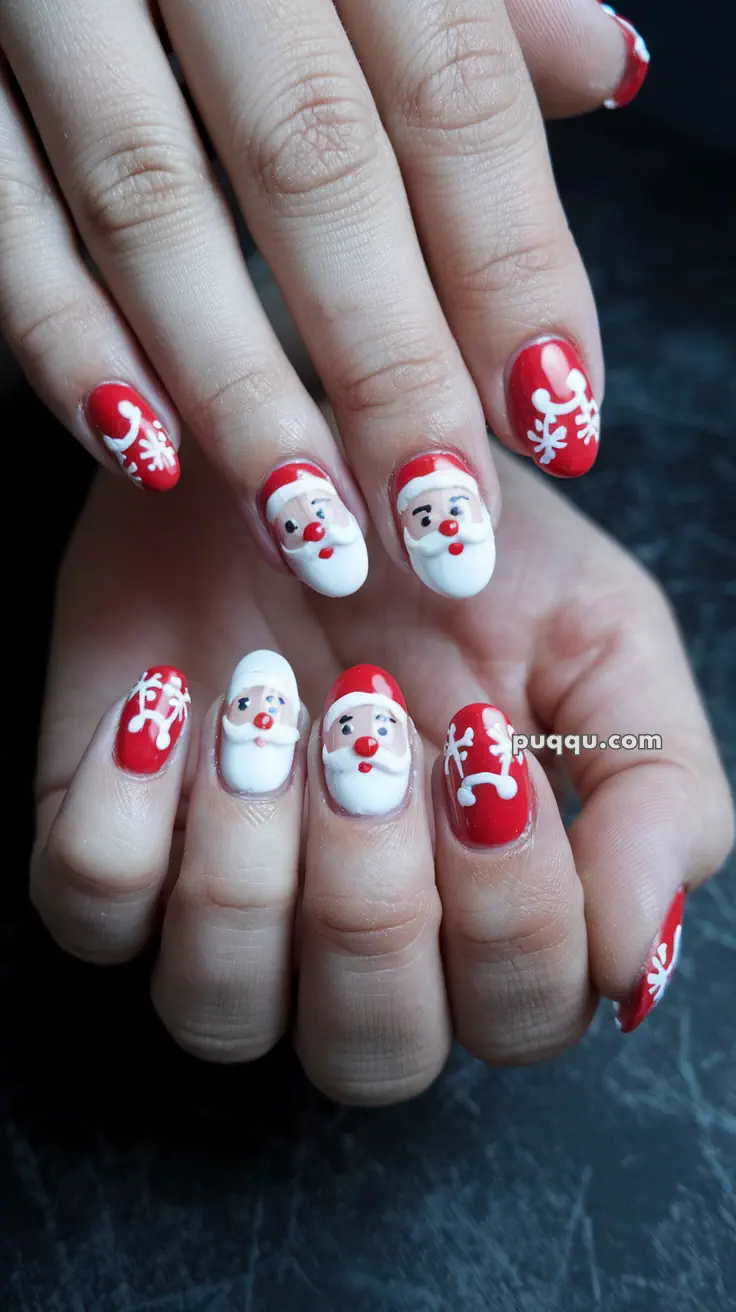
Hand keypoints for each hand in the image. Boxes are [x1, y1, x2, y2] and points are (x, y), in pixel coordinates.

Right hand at [0, 0, 647, 602]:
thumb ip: (476, 3)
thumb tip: (603, 70)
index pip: (453, 96)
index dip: (512, 270)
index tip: (553, 418)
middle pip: (316, 168)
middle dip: (390, 369)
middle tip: (443, 525)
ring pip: (150, 204)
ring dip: (242, 392)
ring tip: (318, 529)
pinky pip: (1, 215)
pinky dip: (67, 342)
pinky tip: (148, 453)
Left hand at [30, 441, 731, 1102]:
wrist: (304, 439)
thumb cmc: (456, 546)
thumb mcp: (603, 636)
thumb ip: (660, 795)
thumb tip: (633, 961)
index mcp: (487, 905)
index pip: (521, 1015)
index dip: (512, 908)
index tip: (482, 740)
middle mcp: (353, 934)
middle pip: (373, 1052)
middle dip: (375, 900)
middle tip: (368, 727)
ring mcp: (222, 902)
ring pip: (221, 1013)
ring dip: (251, 866)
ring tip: (266, 701)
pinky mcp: (107, 845)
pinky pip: (91, 913)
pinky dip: (127, 816)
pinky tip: (168, 699)